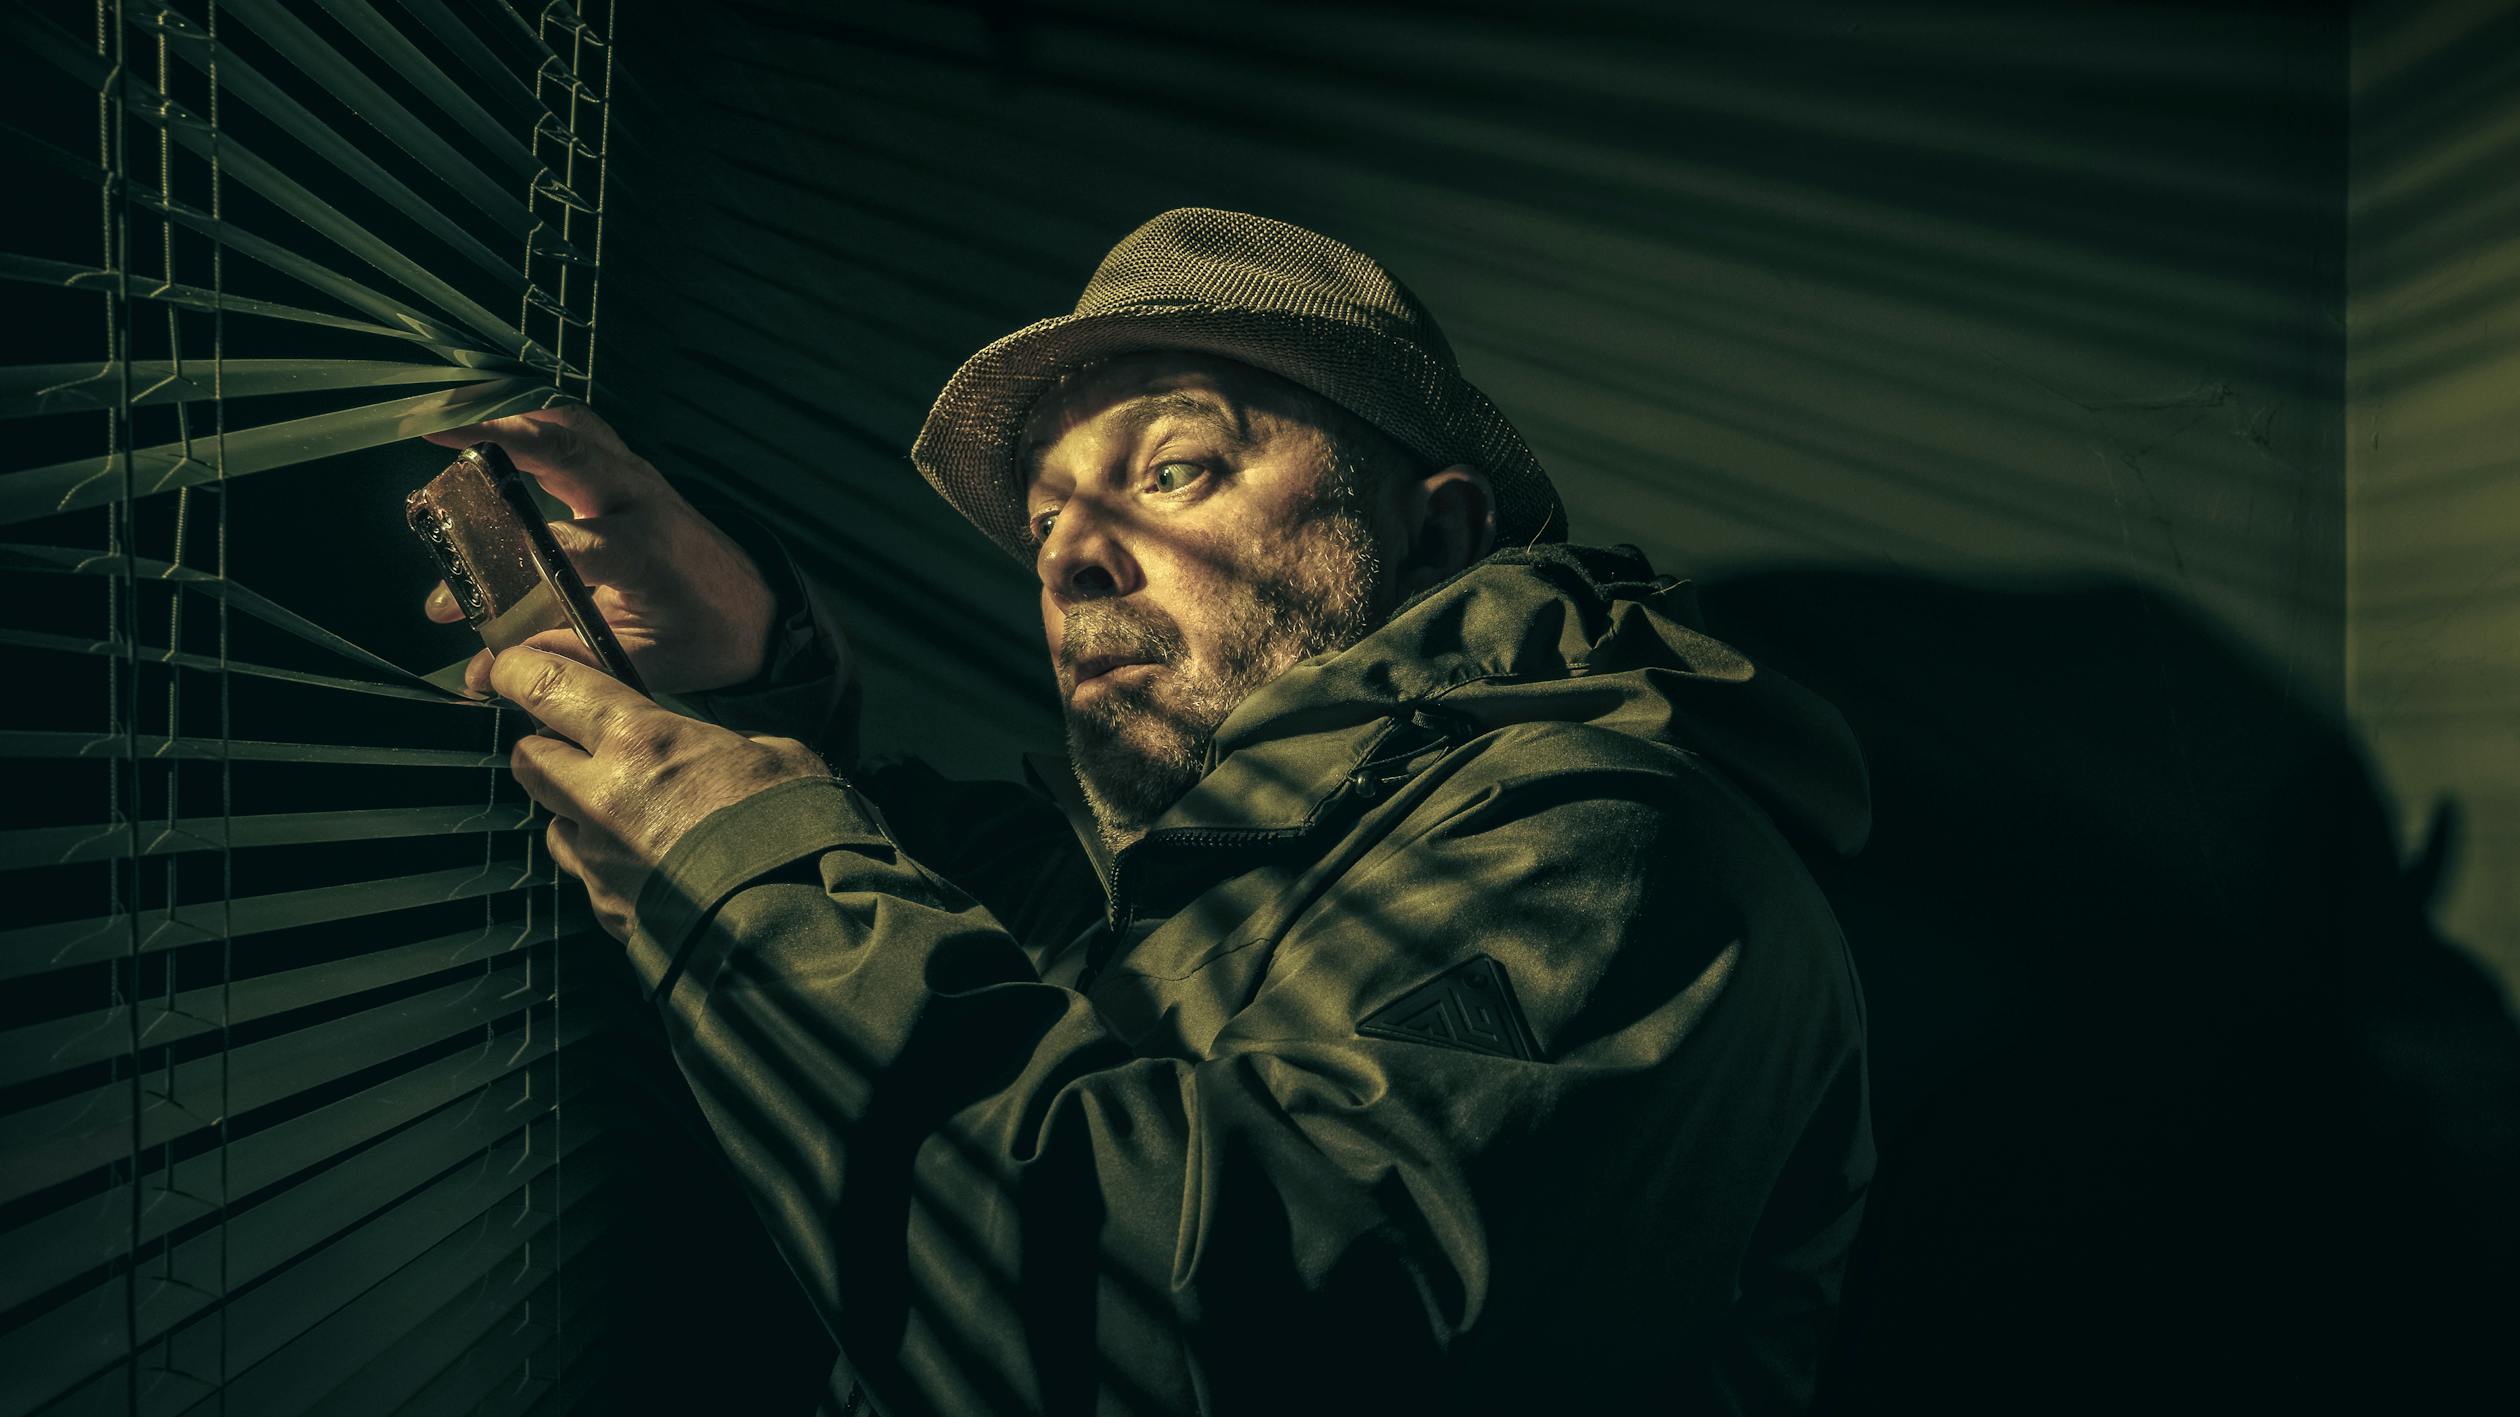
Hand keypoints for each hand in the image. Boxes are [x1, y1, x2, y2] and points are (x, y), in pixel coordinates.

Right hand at [420, 405, 777, 695]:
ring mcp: (637, 479)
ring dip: (512, 421)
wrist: (755, 609)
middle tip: (436, 442)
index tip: (455, 602)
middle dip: (500, 440)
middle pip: (568, 452)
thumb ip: (562, 659)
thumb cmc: (702, 636)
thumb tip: (483, 673)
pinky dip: (534, 426)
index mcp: (646, 552)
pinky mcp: (631, 472)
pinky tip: (492, 434)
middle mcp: (641, 502)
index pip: (565, 544)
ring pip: (572, 428)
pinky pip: (579, 433)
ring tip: (451, 428)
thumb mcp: (640, 660)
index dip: (505, 569)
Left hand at [494, 645, 827, 939]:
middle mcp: (600, 796)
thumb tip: (718, 750)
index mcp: (640, 740)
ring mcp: (596, 858)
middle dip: (547, 745)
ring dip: (576, 809)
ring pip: (553, 819)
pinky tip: (649, 864)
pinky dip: (605, 862)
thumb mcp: (773, 753)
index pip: (546, 687)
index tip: (515, 668)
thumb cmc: (792, 828)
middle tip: (580, 745)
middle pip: (528, 757)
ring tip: (626, 814)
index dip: (520, 672)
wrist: (793, 918)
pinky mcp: (605, 906)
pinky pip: (586, 873)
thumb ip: (721, 743)